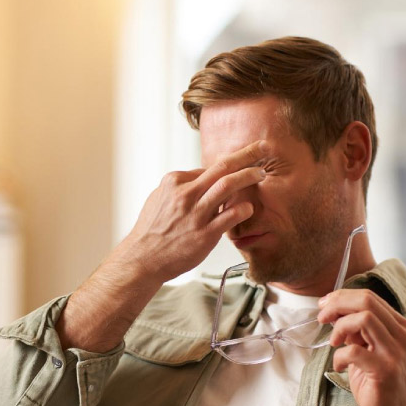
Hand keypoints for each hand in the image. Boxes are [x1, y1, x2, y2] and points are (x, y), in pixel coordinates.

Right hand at [116, 140, 266, 282]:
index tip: (239, 166)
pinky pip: (229, 216)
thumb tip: (198, 179)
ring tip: (261, 173)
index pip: (207, 169)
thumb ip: (179, 187)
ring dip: (248, 176)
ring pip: (227, 186)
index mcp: (174, 182)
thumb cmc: (150, 231)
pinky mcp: (204, 234)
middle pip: (222, 167)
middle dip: (246, 154)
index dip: (225, 169)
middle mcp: (185, 194)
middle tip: (263, 147)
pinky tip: (249, 207)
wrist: (143, 259)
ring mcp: (196, 214)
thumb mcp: (158, 199)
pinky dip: (242, 209)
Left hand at [318, 289, 405, 405]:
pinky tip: (339, 366)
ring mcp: (396, 353)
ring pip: (364, 319)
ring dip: (340, 327)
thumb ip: (358, 332)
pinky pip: (354, 351)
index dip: (342, 297)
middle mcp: (402, 336)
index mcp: (399, 327)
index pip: (370, 297)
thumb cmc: (379, 385)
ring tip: (333, 343)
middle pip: (367, 302)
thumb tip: (336, 313)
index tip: (324, 305)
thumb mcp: (369, 351)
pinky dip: (339, 356)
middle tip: (322, 317)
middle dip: (337, 304)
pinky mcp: (385, 371)